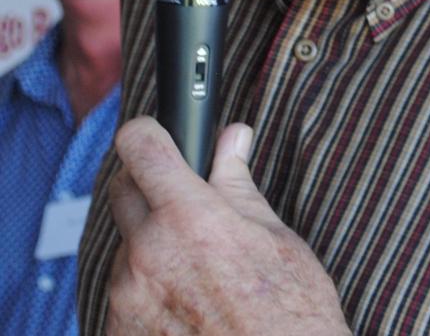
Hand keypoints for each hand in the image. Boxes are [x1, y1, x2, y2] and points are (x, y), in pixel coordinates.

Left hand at [106, 116, 350, 334]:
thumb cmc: (291, 317)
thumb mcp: (275, 239)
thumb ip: (237, 183)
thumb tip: (233, 138)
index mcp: (190, 218)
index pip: (141, 146)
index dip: (148, 132)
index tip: (156, 134)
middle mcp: (149, 253)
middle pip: (124, 190)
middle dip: (151, 186)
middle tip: (187, 203)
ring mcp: (128, 298)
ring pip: (127, 245)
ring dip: (151, 244)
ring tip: (198, 271)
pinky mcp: (119, 333)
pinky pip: (124, 293)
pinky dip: (147, 289)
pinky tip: (186, 305)